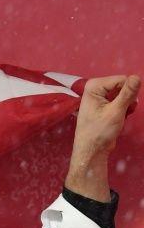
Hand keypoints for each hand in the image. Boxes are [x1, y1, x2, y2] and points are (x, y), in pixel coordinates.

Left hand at [65, 74, 139, 200]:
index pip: (122, 79)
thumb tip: (136, 77)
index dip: (128, 92)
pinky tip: (120, 117)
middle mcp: (95, 89)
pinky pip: (121, 101)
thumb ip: (127, 93)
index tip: (124, 106)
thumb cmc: (99, 131)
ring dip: (127, 104)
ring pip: (124, 93)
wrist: (92, 150)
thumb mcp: (116, 111)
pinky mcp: (104, 105)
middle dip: (127, 98)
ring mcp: (99, 97)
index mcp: (93, 86)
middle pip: (123, 85)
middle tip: (123, 112)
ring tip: (121, 115)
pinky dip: (124, 108)